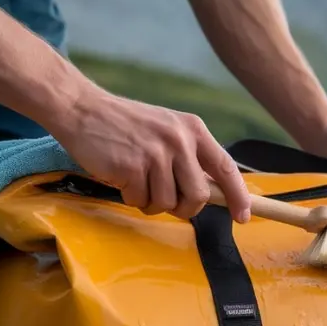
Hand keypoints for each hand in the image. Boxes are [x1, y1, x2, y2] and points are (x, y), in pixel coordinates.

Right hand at [50, 88, 250, 222]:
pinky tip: (121, 178)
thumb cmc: (125, 126)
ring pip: (168, 203)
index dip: (238, 195)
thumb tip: (208, 194)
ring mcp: (157, 153)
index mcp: (194, 130)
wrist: (82, 109)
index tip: (243, 216)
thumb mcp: (166, 131)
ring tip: (137, 182)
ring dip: (150, 202)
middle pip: (198, 196)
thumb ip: (188, 157)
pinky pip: (140, 201)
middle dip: (183, 208)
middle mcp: (180, 140)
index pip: (226, 167)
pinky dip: (130, 197)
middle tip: (164, 200)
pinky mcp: (133, 166)